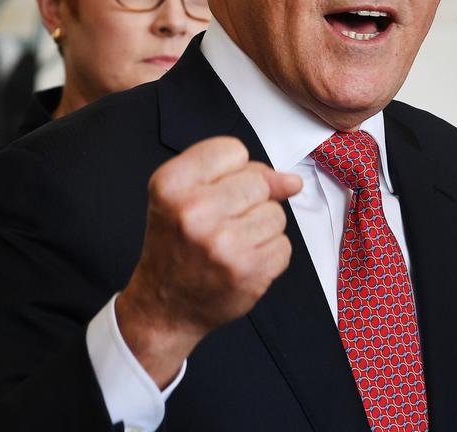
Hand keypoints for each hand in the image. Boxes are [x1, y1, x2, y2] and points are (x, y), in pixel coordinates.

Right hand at [116, 136, 301, 386]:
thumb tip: (291, 181)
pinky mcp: (248, 270)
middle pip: (259, 181)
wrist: (164, 306)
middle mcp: (194, 211)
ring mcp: (223, 243)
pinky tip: (241, 262)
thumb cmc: (176, 246)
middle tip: (222, 223)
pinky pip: (284, 245)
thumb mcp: (185, 196)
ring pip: (276, 213)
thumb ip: (236, 175)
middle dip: (250, 200)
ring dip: (261, 228)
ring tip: (230, 244)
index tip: (216, 191)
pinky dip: (269, 254)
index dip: (232, 171)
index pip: (232, 150)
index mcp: (171, 185)